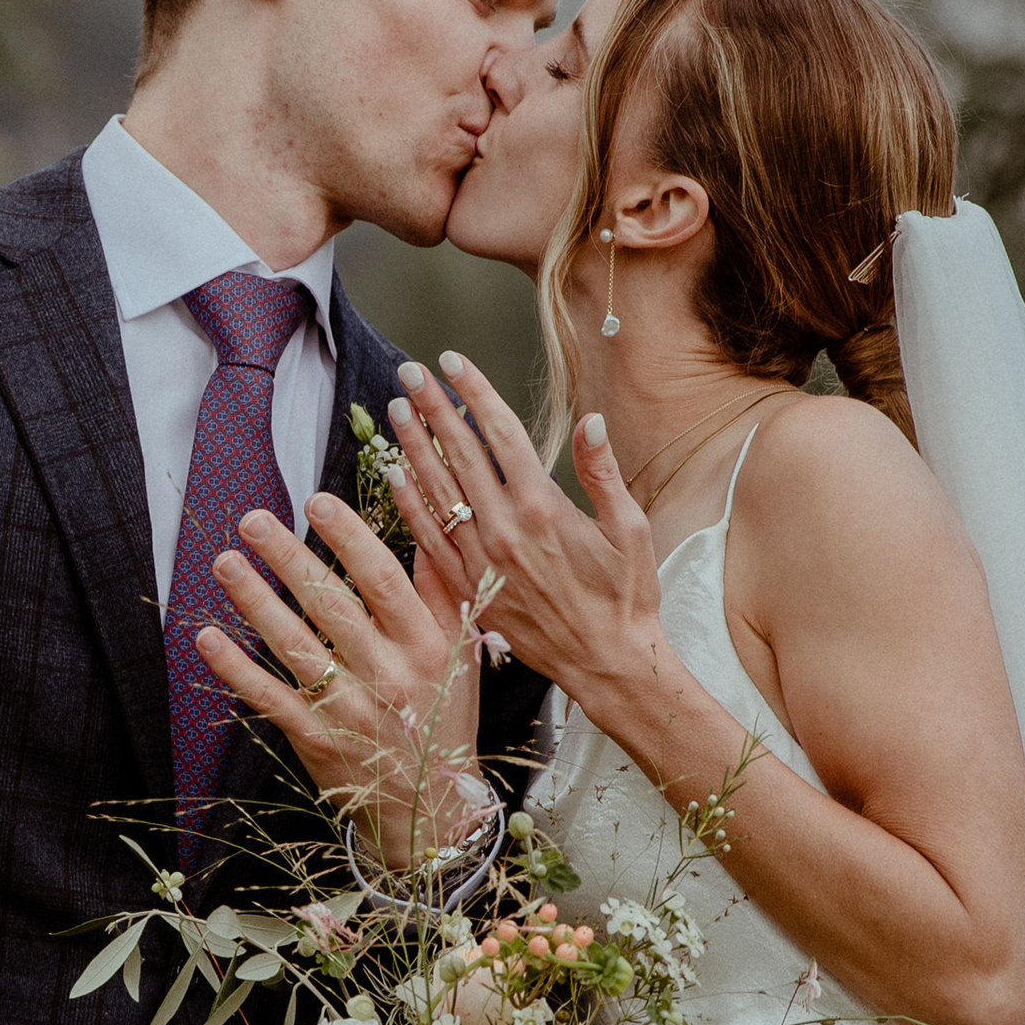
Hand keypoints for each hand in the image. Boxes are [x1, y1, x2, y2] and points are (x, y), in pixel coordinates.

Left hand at [194, 485, 485, 870]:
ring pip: (294, 645)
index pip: (382, 579)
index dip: (347, 537)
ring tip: (224, 562)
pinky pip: (269, 695)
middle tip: (252, 519)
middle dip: (288, 557)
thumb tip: (426, 525)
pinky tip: (205, 636)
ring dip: (254, 601)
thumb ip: (441, 590)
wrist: (432, 809)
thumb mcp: (461, 652)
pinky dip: (235, 667)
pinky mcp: (316, 738)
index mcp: (427, 645)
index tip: (315, 501)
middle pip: (330, 604)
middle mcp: (389, 674)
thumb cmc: (444, 719)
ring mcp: (350, 708)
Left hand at [384, 352, 666, 707]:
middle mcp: (506, 530)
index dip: (474, 392)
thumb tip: (591, 421)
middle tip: (410, 374)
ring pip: (438, 492)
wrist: (607, 663)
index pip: (500, 433)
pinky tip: (394, 476)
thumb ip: (603, 473)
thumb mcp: (631, 529)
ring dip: (414, 448)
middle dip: (434, 409)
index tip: (451, 361)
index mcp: (545, 507)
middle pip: (460, 455)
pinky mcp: (471, 589)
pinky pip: (430, 539)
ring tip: (397, 411)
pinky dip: (410, 505)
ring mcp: (482, 561)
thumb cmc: (627, 596)